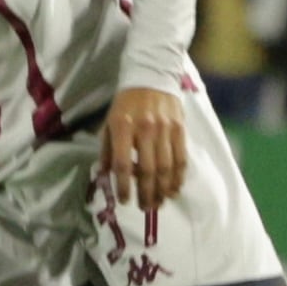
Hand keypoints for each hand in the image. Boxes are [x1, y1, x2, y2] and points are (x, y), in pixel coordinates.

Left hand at [99, 86, 185, 214]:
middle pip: (147, 170)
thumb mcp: (109, 122)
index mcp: (122, 127)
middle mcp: (144, 129)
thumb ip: (107, 149)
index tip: (125, 201)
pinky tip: (174, 189)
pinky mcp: (180, 129)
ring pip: (166, 168)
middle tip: (145, 208)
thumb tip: (105, 175)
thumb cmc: (126, 103)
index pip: (123, 164)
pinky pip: (181, 159)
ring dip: (163, 190)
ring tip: (159, 203)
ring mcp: (164, 129)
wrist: (152, 76)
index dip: (124, 186)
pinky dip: (178, 177)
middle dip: (146, 194)